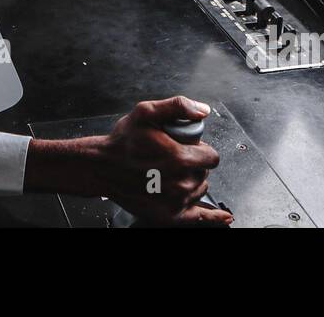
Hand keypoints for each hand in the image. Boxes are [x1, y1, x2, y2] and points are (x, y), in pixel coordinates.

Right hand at [23, 96, 231, 225]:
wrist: (101, 168)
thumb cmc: (122, 142)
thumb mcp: (145, 112)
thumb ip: (177, 106)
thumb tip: (203, 111)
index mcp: (178, 158)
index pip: (211, 157)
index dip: (202, 150)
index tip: (190, 148)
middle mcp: (180, 183)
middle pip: (205, 174)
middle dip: (195, 165)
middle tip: (173, 158)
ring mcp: (175, 202)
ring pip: (199, 190)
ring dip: (193, 182)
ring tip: (171, 173)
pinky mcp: (169, 216)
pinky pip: (199, 218)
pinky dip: (212, 217)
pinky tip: (223, 217)